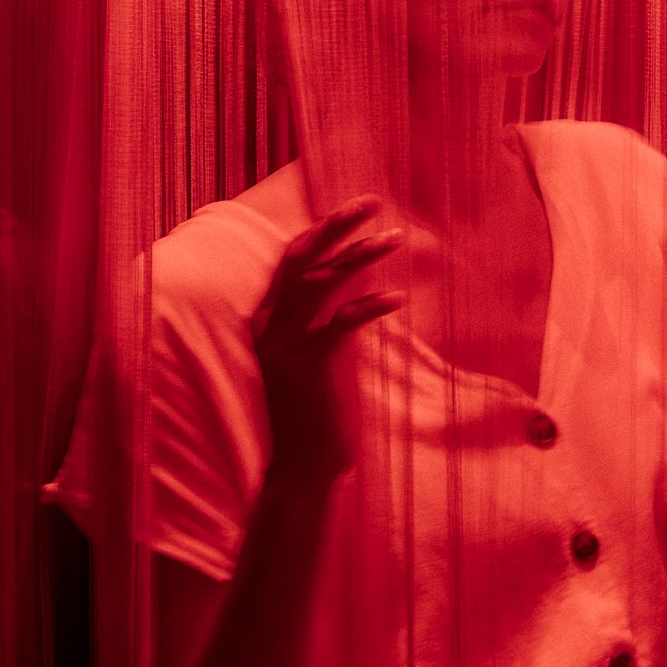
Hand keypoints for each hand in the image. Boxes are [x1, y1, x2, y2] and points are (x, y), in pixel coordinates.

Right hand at [250, 196, 402, 489]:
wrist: (303, 467)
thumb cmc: (320, 413)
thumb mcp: (324, 357)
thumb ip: (330, 319)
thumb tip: (359, 282)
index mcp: (268, 317)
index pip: (294, 258)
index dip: (326, 229)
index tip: (361, 208)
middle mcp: (269, 324)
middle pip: (300, 256)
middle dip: (336, 224)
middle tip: (373, 199)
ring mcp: (283, 344)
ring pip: (319, 281)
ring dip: (360, 254)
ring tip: (396, 237)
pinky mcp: (305, 367)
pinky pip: (339, 323)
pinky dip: (370, 305)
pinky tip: (398, 297)